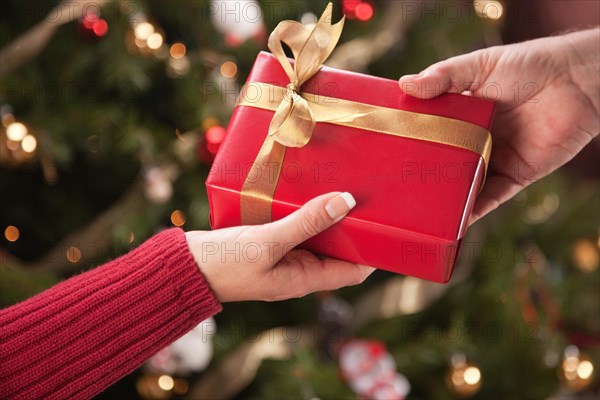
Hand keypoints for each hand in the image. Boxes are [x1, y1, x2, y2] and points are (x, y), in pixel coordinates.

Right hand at [185, 192, 374, 301]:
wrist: (187, 267)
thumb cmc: (226, 263)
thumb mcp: (269, 241)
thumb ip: (306, 222)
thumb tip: (345, 202)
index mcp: (304, 279)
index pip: (353, 271)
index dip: (373, 252)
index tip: (387, 226)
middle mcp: (298, 270)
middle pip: (337, 251)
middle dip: (352, 228)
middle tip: (366, 196)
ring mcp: (283, 256)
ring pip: (316, 236)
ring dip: (327, 217)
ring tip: (342, 187)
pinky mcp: (269, 242)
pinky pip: (295, 227)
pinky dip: (305, 212)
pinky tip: (308, 191)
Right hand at [399, 29, 598, 222]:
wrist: (577, 81)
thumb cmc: (529, 65)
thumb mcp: (479, 65)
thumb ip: (443, 76)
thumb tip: (404, 85)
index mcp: (463, 115)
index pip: (431, 133)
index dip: (411, 143)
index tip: (386, 152)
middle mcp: (476, 140)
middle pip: (445, 163)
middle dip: (424, 176)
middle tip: (396, 188)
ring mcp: (495, 159)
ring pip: (465, 185)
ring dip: (446, 199)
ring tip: (419, 212)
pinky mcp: (516, 176)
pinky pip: (492, 198)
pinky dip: (475, 211)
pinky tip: (456, 221)